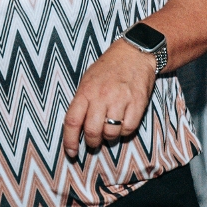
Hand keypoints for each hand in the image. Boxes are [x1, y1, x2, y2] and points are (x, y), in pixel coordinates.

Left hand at [61, 41, 157, 157]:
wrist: (134, 54)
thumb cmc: (107, 69)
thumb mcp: (87, 81)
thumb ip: (82, 103)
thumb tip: (76, 129)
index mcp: (85, 91)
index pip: (72, 121)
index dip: (70, 141)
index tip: (71, 153)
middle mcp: (101, 96)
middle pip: (92, 131)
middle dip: (92, 143)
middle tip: (94, 143)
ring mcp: (120, 99)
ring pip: (111, 133)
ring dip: (109, 137)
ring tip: (110, 129)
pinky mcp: (137, 103)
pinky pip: (129, 129)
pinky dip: (125, 131)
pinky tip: (123, 123)